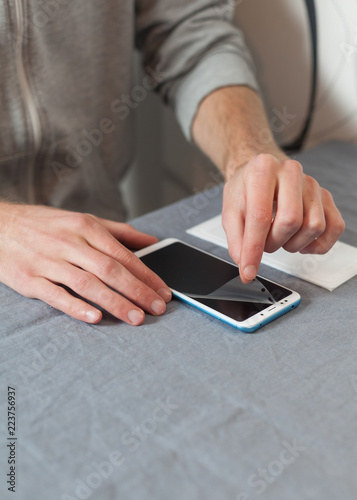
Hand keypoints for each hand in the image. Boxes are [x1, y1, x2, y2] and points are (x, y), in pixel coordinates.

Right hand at [0, 203, 171, 324]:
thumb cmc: (45, 225)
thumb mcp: (82, 219)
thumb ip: (119, 232)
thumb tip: (151, 240)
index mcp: (85, 227)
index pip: (123, 254)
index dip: (146, 274)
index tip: (163, 291)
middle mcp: (69, 243)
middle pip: (110, 269)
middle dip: (137, 291)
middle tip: (157, 308)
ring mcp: (48, 261)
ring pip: (87, 283)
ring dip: (114, 302)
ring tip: (135, 318)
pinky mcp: (30, 279)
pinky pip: (56, 294)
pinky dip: (75, 306)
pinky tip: (95, 317)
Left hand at [222, 154, 345, 282]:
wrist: (260, 173)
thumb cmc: (246, 189)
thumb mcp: (230, 211)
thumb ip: (236, 239)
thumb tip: (246, 264)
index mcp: (263, 169)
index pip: (260, 216)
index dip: (253, 249)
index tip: (248, 270)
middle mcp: (290, 172)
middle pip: (291, 221)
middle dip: (273, 243)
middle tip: (264, 243)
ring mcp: (311, 184)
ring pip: (314, 226)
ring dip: (293, 244)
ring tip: (280, 237)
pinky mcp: (326, 197)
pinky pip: (334, 227)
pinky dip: (318, 244)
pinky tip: (301, 241)